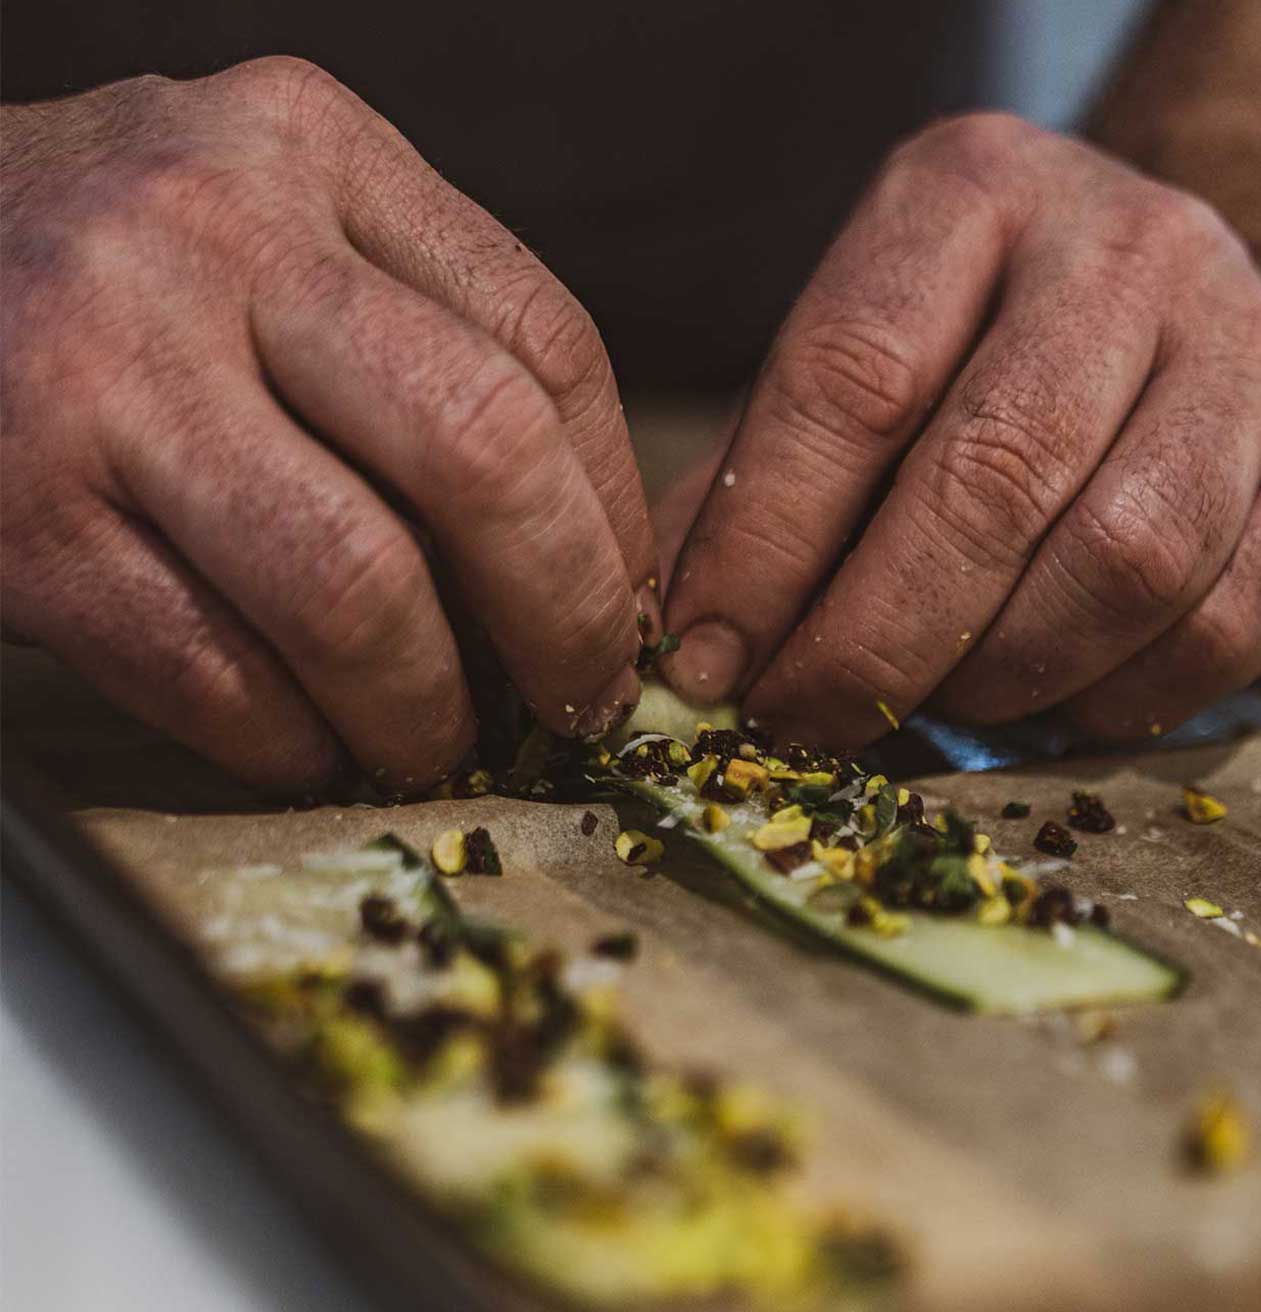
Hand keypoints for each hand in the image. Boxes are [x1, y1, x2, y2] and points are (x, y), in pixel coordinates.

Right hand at [2, 58, 658, 794]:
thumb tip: (577, 549)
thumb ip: (422, 335)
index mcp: (319, 155)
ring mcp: (105, 374)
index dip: (615, 509)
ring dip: (424, 707)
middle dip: (562, 613)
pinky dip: (287, 740)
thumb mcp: (282, 221)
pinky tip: (310, 742)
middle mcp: (216, 240)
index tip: (620, 601)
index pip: (546, 344)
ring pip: (352, 589)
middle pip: (480, 453)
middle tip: (579, 695)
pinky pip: (210, 671)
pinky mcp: (17, 515)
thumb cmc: (123, 264)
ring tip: (436, 737)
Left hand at [662, 113, 1260, 747]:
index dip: (763, 545)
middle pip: (989, 479)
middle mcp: (1123, 248)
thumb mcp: (844, 363)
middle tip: (801, 717)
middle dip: (872, 640)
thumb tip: (691, 655)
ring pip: (1122, 560)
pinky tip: (1038, 698)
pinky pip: (1221, 625)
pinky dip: (1110, 697)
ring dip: (995, 674)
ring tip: (922, 701)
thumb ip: (758, 487)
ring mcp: (1245, 347)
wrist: (1152, 297)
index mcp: (966, 195)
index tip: (707, 660)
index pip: (850, 380)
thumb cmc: (960, 348)